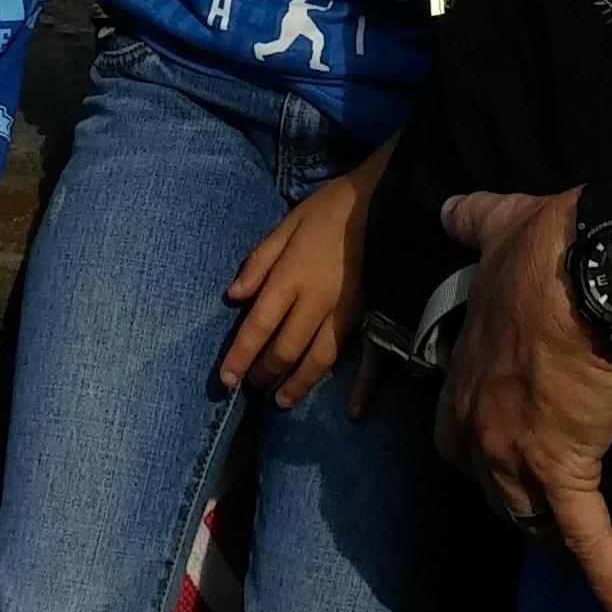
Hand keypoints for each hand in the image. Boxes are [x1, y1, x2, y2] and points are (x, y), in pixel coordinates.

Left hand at [221, 153, 390, 412]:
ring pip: (320, 360)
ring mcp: (348, 312)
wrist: (385, 199)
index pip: (258, 326)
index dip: (239, 356)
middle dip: (265, 372)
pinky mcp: (375, 314)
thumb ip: (259, 261)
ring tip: (283, 400)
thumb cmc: (332, 207)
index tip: (226, 381)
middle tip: (252, 385)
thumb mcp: (288, 223)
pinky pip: (369, 357)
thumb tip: (232, 296)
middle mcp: (316, 301)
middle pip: (285, 349)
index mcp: (290, 277)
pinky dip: (362, 387)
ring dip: (299, 384)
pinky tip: (353, 411)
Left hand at [435, 190, 611, 611]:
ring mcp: (519, 453)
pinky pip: (586, 537)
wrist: (588, 270)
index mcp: (463, 375)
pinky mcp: (567, 469)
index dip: (475, 443)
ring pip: (527, 514)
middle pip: (487, 482)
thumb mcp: (495, 226)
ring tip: (574, 546)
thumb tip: (450, 204)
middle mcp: (480, 424)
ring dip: (548, 532)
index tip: (499, 445)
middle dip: (510, 493)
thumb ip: (470, 220)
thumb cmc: (545, 249)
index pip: (452, 432)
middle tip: (540, 499)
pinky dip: (606, 578)